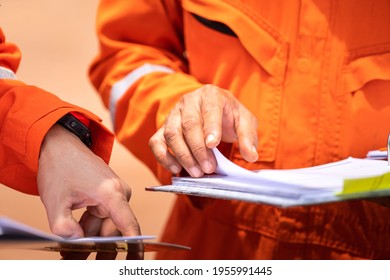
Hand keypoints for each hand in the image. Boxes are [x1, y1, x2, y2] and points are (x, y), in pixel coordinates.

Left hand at [37, 124, 141, 258]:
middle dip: (100, 250)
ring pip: (106, 227)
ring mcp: (114, 195)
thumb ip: (64, 227)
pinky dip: (89, 230)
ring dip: (91, 242)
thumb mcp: (55, 200)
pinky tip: (75, 242)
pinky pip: (101, 219)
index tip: (135, 261)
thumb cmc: (60, 166)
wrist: (60, 145)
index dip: (134, 246)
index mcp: (111, 193)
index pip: (128, 225)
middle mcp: (118, 194)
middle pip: (115, 230)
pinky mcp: (107, 196)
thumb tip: (76, 242)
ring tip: (71, 256)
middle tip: (78, 262)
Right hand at [149, 84, 258, 176]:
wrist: (213, 109)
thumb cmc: (229, 115)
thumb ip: (249, 136)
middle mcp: (189, 101)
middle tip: (209, 168)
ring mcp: (174, 114)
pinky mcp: (164, 128)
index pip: (209, 110)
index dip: (210, 127)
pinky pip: (156, 142)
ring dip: (183, 156)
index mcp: (211, 95)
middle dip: (198, 149)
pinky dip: (163, 157)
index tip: (213, 145)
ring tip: (197, 173)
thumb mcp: (245, 121)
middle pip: (188, 124)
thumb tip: (251, 156)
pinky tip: (176, 169)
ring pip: (171, 134)